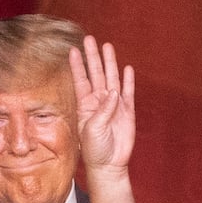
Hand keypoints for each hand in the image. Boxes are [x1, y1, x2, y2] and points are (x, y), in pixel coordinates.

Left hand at [70, 35, 135, 173]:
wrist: (109, 164)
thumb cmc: (95, 149)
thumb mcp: (93, 129)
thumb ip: (103, 110)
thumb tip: (114, 93)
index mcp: (85, 105)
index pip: (80, 80)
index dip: (77, 65)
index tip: (73, 50)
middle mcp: (99, 101)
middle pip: (96, 74)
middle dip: (93, 56)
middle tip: (90, 39)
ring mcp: (113, 105)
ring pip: (112, 78)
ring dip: (110, 63)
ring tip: (108, 46)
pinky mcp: (127, 111)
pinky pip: (128, 92)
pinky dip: (128, 80)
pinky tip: (126, 68)